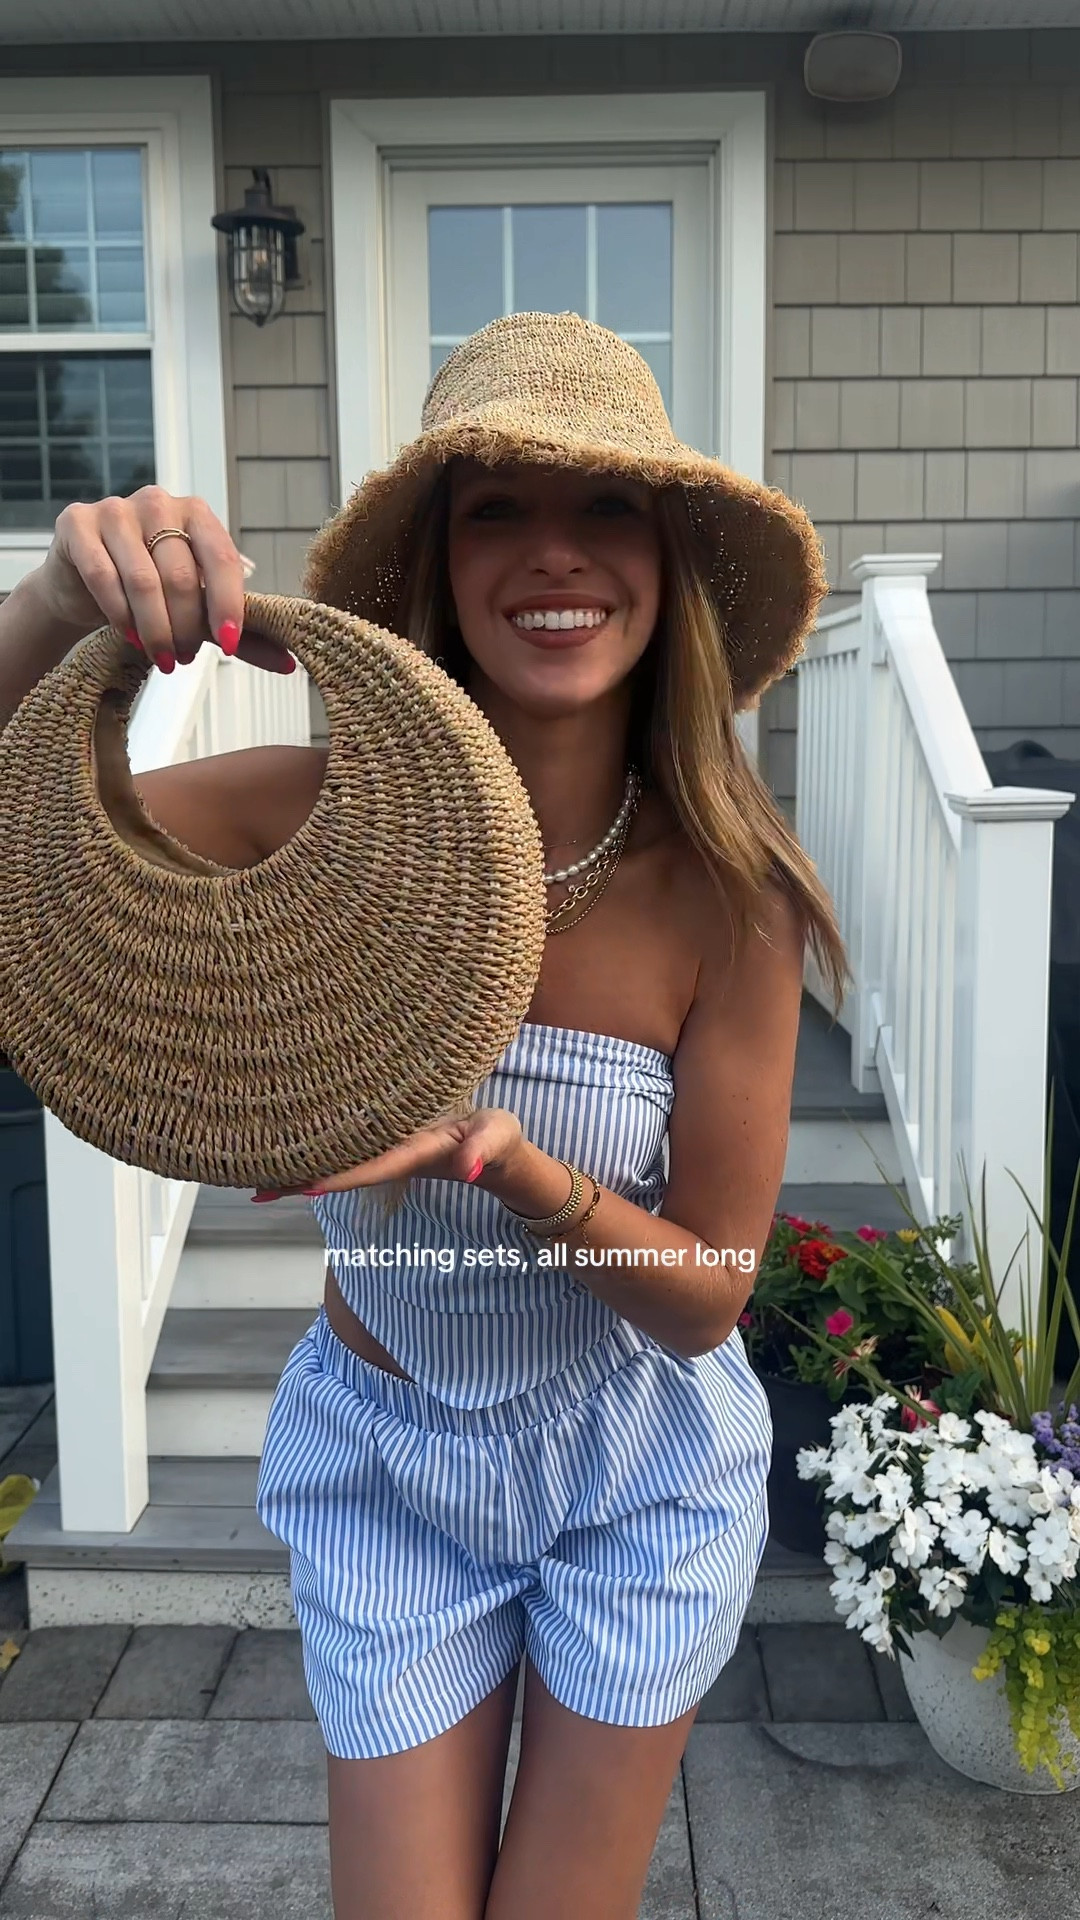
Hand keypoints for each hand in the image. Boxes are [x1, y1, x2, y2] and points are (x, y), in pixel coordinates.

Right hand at [32, 485, 293, 675]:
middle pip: (182, 575)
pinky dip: (120, 615)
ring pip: (143, 580)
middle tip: (184, 659)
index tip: (230, 646)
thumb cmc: (150, 594)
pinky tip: (129, 636)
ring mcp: (115, 509)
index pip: (222, 558)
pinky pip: (104, 577)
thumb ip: (241, 634)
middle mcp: (158, 502)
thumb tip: (289, 664)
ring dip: (155, 629)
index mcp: (197, 514)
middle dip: (186, 627)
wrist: (82, 585)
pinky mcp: (77, 523)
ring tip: (162, 658)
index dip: (229, 605)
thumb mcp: (198, 611)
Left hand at [252, 1107, 525, 1201]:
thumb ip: (485, 1150)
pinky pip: (343, 1149)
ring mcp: (385, 1153)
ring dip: (299, 1171)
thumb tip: (469, 1167)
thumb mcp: (499, 1138)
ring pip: (336, 1162)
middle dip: (302, 1180)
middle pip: (340, 1171)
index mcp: (415, 1154)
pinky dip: (314, 1154)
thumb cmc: (497, 1140)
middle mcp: (391, 1157)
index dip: (339, 1176)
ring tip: (254, 1174)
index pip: (370, 1167)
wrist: (494, 1150)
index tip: (305, 1185)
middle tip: (256, 1187)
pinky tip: (283, 1155)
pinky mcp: (383, 1143)